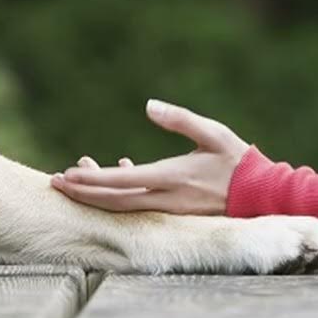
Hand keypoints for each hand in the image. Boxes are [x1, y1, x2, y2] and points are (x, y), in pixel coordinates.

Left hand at [50, 99, 249, 214]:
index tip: (66, 175)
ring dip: (97, 195)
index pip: (122, 182)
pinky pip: (140, 205)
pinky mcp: (174, 212)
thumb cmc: (238, 160)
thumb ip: (181, 119)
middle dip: (83, 193)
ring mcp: (169, 210)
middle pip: (114, 201)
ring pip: (124, 206)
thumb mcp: (213, 132)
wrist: (262, 194)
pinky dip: (122, 193)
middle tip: (55, 183)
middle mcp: (166, 198)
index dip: (92, 181)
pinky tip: (119, 174)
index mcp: (172, 177)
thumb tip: (149, 105)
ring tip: (75, 181)